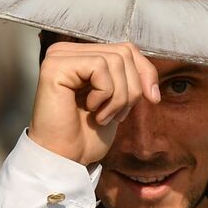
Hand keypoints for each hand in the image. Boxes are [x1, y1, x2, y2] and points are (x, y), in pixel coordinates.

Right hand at [27, 41, 160, 165]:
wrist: (67, 158)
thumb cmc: (87, 135)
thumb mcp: (118, 101)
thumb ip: (129, 78)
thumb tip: (150, 73)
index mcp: (82, 56)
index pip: (127, 48)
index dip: (146, 72)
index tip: (153, 99)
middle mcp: (68, 51)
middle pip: (124, 52)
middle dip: (133, 88)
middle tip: (118, 115)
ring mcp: (59, 56)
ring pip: (115, 60)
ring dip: (118, 96)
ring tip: (104, 116)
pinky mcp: (54, 66)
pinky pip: (99, 67)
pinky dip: (105, 94)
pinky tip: (92, 110)